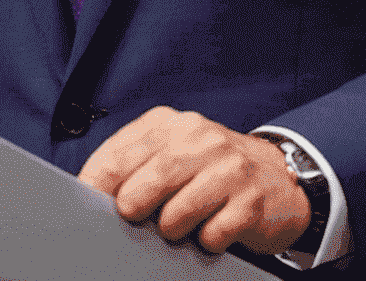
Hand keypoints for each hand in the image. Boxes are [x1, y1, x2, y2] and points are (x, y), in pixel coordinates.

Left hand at [78, 106, 311, 255]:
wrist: (278, 174)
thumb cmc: (210, 168)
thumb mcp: (170, 151)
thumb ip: (134, 164)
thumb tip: (90, 194)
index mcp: (168, 124)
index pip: (116, 156)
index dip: (96, 189)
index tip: (88, 210)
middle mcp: (198, 138)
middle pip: (145, 183)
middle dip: (133, 211)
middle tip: (138, 220)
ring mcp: (228, 167)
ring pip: (177, 214)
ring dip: (171, 230)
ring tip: (180, 226)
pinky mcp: (250, 201)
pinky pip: (212, 235)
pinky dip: (206, 241)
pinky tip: (212, 229)